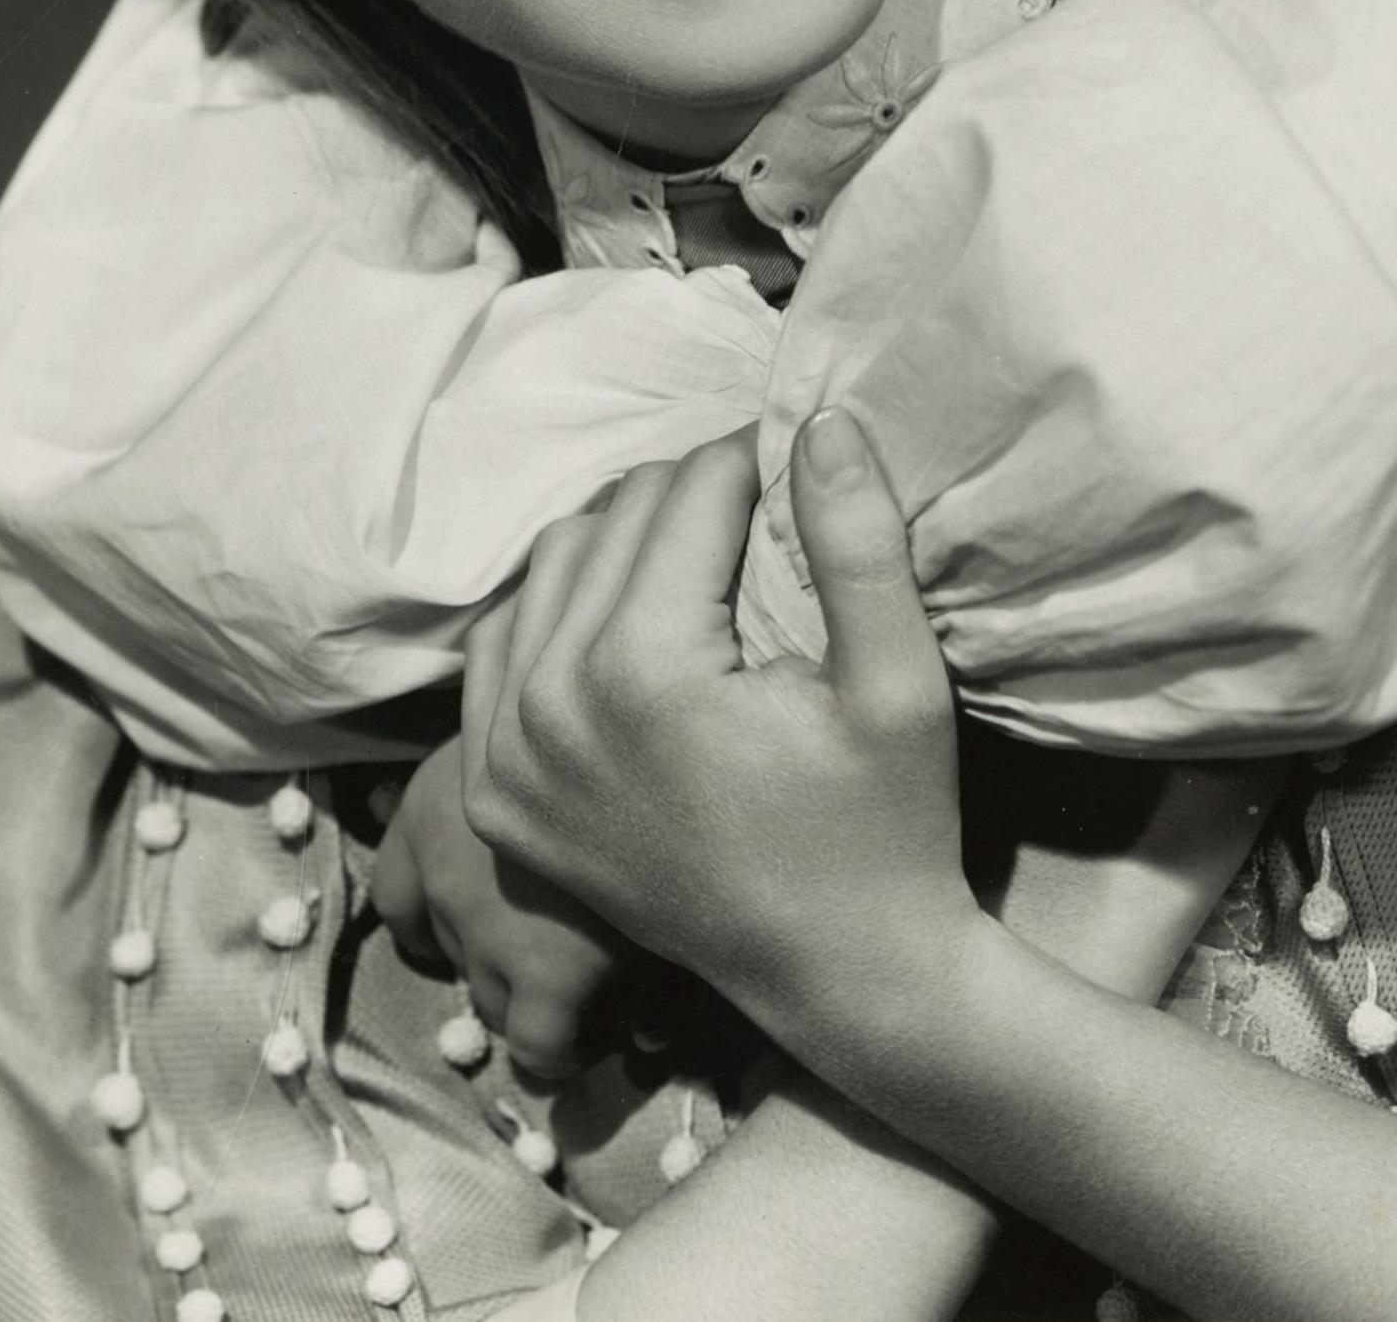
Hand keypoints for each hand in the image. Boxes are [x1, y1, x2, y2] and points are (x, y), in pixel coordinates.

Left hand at [368, 728, 634, 1078]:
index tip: (483, 919)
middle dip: (498, 955)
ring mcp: (489, 931)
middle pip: (452, 951)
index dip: (434, 918)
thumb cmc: (608, 718)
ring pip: (491, 1002)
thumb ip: (467, 771)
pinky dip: (566, 1048)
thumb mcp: (525, 725)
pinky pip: (542, 1046)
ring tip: (596, 974)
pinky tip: (610, 1025)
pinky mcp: (550, 978)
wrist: (678, 744)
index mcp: (428, 804)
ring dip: (532, 996)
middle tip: (560, 941)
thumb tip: (375, 801)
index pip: (395, 895)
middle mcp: (442, 871)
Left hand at [461, 416, 979, 1047]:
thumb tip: (818, 420)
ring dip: (629, 540)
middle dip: (697, 494)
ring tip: (707, 556)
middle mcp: (549, 707)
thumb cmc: (887, 829)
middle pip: (618, 517)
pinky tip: (629, 615)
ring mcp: (508, 758)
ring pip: (553, 564)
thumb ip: (855, 542)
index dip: (756, 459)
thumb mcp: (899, 683)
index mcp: (642, 672)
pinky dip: (562, 609)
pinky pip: (503, 645)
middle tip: (766, 505)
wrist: (841, 976)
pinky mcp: (496, 795)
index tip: (801, 463)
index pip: (690, 492)